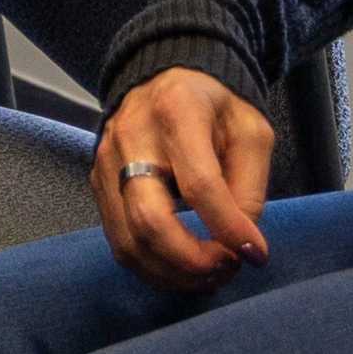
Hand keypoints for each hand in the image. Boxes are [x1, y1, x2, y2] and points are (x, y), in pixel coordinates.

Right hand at [96, 67, 275, 289]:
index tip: (255, 254)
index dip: (228, 227)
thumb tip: (241, 243)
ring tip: (209, 275)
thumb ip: (250, 187)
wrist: (165, 78)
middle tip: (226, 269)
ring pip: (129, 241)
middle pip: (149, 220)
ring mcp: (106, 163)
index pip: (199, 184)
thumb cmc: (214, 107)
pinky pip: (120, 241)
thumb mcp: (250, 132)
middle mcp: (131, 137)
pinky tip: (183, 268)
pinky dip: (153, 267)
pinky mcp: (97, 185)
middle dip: (192, 261)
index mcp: (177, 112)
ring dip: (172, 273)